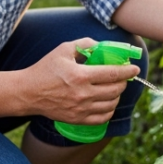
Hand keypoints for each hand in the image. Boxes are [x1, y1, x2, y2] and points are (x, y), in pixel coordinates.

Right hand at [18, 39, 137, 124]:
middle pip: (115, 90)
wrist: (28, 93)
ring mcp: (80, 109)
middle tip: (122, 77)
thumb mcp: (63, 50)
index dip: (127, 71)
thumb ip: (85, 44)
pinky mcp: (77, 119)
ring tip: (114, 88)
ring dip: (117, 96)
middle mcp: (83, 94)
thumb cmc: (45, 69)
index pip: (112, 74)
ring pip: (111, 104)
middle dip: (123, 82)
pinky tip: (107, 103)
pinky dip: (109, 110)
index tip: (135, 68)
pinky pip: (102, 118)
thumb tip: (102, 45)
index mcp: (80, 75)